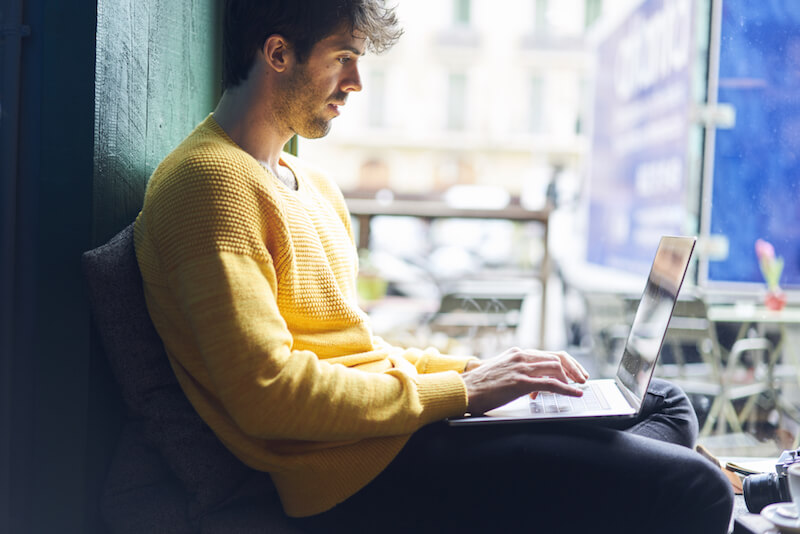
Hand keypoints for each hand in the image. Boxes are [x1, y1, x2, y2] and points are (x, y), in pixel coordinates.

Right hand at [461, 347, 588, 414]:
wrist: (463, 390)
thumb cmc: (478, 386)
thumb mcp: (500, 373)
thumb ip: (516, 373)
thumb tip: (532, 386)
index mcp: (516, 353)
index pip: (547, 354)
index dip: (564, 363)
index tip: (573, 372)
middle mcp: (520, 356)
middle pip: (556, 358)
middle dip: (572, 369)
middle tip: (581, 379)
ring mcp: (521, 368)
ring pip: (556, 368)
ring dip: (571, 378)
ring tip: (579, 387)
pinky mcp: (521, 381)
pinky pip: (551, 384)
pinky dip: (567, 389)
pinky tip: (575, 394)